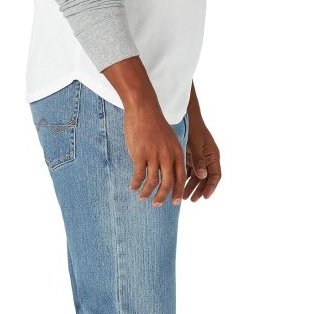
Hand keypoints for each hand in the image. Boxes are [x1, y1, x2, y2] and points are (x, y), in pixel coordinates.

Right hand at [102, 56, 185, 206]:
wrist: (143, 108)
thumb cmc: (155, 125)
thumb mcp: (169, 140)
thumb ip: (171, 156)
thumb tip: (168, 173)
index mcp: (177, 152)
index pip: (180, 177)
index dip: (178, 192)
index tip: (175, 203)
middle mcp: (168, 155)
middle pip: (168, 183)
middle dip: (162, 197)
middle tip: (157, 205)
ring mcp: (154, 155)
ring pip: (152, 182)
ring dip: (147, 193)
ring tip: (142, 198)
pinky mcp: (140, 154)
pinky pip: (138, 175)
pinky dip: (135, 184)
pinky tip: (132, 187)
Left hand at [183, 123, 220, 201]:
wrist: (187, 116)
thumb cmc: (193, 128)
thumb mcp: (196, 144)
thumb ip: (199, 160)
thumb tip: (203, 176)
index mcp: (213, 156)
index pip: (215, 176)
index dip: (211, 187)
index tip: (205, 197)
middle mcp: (208, 159)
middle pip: (206, 179)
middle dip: (199, 190)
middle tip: (192, 200)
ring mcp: (199, 159)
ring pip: (197, 178)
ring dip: (190, 187)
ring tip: (182, 196)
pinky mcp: (191, 158)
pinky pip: (189, 172)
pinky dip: (184, 180)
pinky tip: (177, 187)